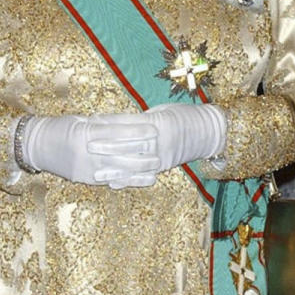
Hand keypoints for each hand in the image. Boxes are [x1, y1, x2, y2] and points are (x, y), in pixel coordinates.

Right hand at [19, 114, 161, 186]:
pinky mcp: (82, 178)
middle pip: (119, 152)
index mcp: (85, 133)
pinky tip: (139, 180)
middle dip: (141, 152)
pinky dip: (124, 180)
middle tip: (160, 150)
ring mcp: (83, 167)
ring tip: (155, 168)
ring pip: (115, 169)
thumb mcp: (80, 121)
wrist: (34, 145)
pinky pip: (106, 179)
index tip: (154, 129)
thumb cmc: (59, 128)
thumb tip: (128, 122)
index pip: (116, 132)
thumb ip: (102, 123)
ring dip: (137, 170)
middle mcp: (85, 151)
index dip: (136, 131)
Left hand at [94, 103, 225, 176]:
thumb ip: (142, 118)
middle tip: (85, 144)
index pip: (127, 122)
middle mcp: (158, 139)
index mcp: (156, 121)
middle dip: (105, 144)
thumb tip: (120, 122)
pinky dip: (127, 179)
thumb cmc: (184, 115)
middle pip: (126, 142)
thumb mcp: (162, 111)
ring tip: (94, 170)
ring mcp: (161, 154)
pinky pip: (143, 174)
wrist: (208, 130)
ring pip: (132, 162)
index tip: (91, 121)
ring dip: (112, 166)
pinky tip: (112, 182)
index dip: (108, 122)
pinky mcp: (164, 165)